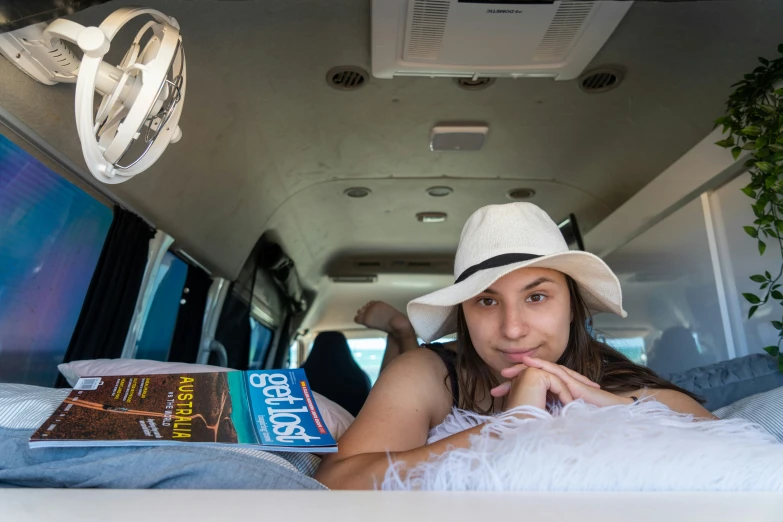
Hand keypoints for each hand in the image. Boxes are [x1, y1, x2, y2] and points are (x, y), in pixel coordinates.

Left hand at [492, 355, 631, 408]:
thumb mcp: (563, 421)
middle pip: (531, 377)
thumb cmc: (591, 419)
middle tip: (495, 387)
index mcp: (553, 394)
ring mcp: (566, 382)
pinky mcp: (574, 383)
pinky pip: (556, 371)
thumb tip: (528, 430)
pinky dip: (542, 366)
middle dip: (512, 379)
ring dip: (522, 369)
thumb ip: (549, 418)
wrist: (614, 415)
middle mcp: (558, 385)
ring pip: (540, 371)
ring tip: (506, 372)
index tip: (496, 395)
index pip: (530, 386)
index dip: (513, 389)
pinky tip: (530, 364)